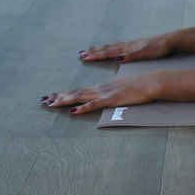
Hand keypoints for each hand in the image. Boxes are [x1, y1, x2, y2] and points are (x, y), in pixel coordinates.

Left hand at [41, 75, 156, 114]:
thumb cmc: (141, 86)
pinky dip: (83, 108)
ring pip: (80, 97)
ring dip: (64, 100)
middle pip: (75, 92)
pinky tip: (73, 111)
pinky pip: (94, 105)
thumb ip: (116, 92)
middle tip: (43, 100)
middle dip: (58, 96)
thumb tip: (111, 97)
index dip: (65, 93)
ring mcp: (105, 93)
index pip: (80, 90)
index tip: (53, 95)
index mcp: (103, 86)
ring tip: (50, 103)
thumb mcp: (125, 89)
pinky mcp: (112, 99)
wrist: (151, 82)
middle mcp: (101, 88)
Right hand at [80, 34, 174, 63]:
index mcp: (128, 48)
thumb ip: (131, 55)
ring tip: (91, 50)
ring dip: (100, 49)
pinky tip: (111, 50)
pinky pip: (118, 47)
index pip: (108, 52)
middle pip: (107, 48)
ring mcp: (132, 45)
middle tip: (81, 54)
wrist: (171, 40)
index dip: (96, 55)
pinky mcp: (136, 46)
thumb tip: (116, 58)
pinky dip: (111, 48)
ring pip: (112, 47)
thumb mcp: (146, 53)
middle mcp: (128, 46)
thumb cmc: (160, 48)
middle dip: (94, 52)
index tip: (84, 57)